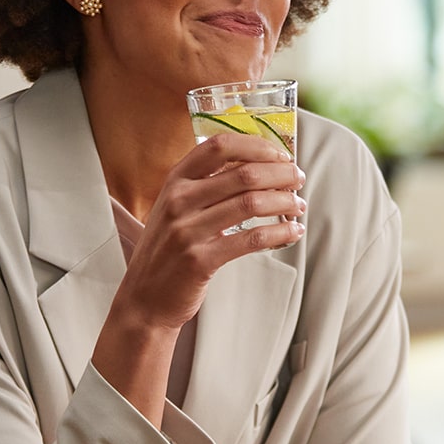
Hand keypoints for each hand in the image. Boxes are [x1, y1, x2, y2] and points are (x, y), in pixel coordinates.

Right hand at [90, 132, 302, 425]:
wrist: (144, 298)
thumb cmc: (168, 249)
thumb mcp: (177, 207)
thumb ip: (208, 185)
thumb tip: (260, 165)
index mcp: (175, 180)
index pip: (220, 146)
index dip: (257, 145)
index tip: (281, 154)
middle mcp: (178, 200)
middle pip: (244, 173)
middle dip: (281, 174)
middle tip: (298, 180)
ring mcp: (187, 230)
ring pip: (251, 203)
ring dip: (284, 202)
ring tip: (298, 206)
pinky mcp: (200, 260)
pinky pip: (251, 239)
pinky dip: (279, 232)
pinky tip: (292, 231)